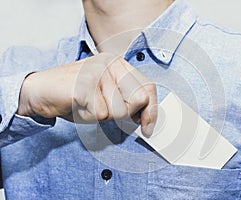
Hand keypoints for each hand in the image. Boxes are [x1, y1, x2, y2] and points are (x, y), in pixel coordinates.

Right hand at [17, 53, 156, 136]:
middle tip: (104, 109)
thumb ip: (128, 101)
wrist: (41, 90)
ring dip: (102, 116)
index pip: (149, 87)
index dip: (152, 110)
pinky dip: (89, 117)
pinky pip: (99, 114)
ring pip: (118, 111)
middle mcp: (111, 63)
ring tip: (87, 104)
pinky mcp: (84, 84)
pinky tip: (78, 105)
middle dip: (124, 114)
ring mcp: (97, 72)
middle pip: (138, 100)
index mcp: (119, 64)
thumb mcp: (108, 95)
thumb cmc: (77, 95)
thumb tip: (146, 118)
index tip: (148, 128)